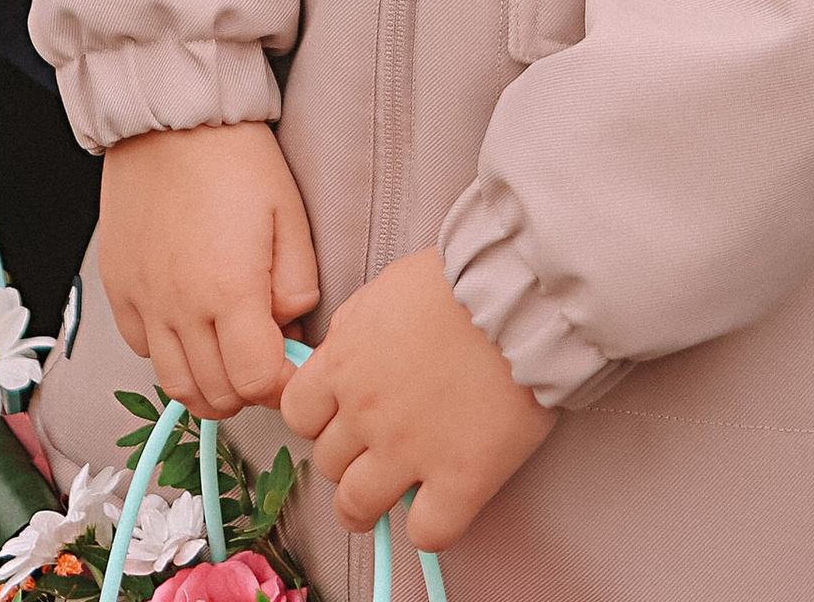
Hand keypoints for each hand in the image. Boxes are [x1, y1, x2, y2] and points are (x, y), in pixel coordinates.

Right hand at [98, 120, 317, 418]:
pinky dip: (168, 354)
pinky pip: (142, 348)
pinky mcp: (118, 287)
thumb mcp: (289, 214)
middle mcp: (179, 306)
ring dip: (207, 384)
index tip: (292, 368)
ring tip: (227, 355)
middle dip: (248, 389)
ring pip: (174, 384)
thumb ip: (298, 284)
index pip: (256, 382)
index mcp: (229, 291)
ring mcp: (144, 300)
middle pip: (215, 395)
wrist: (170, 115)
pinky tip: (188, 325)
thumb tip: (290, 327)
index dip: (282, 385)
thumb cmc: (233, 156)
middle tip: (263, 359)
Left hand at [279, 250, 551, 549]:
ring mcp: (408, 452)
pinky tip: (442, 505)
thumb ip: (351, 332)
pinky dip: (430, 527)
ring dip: (369, 507)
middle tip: (375, 452)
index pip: (297, 415)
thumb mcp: (383, 290)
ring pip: (357, 509)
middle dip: (348, 459)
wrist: (516, 293)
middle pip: (328, 464)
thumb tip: (339, 361)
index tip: (340, 419)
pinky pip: (426, 533)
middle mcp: (365, 413)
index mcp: (343, 363)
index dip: (318, 420)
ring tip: (391, 496)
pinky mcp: (459, 480)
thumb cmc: (457, 281)